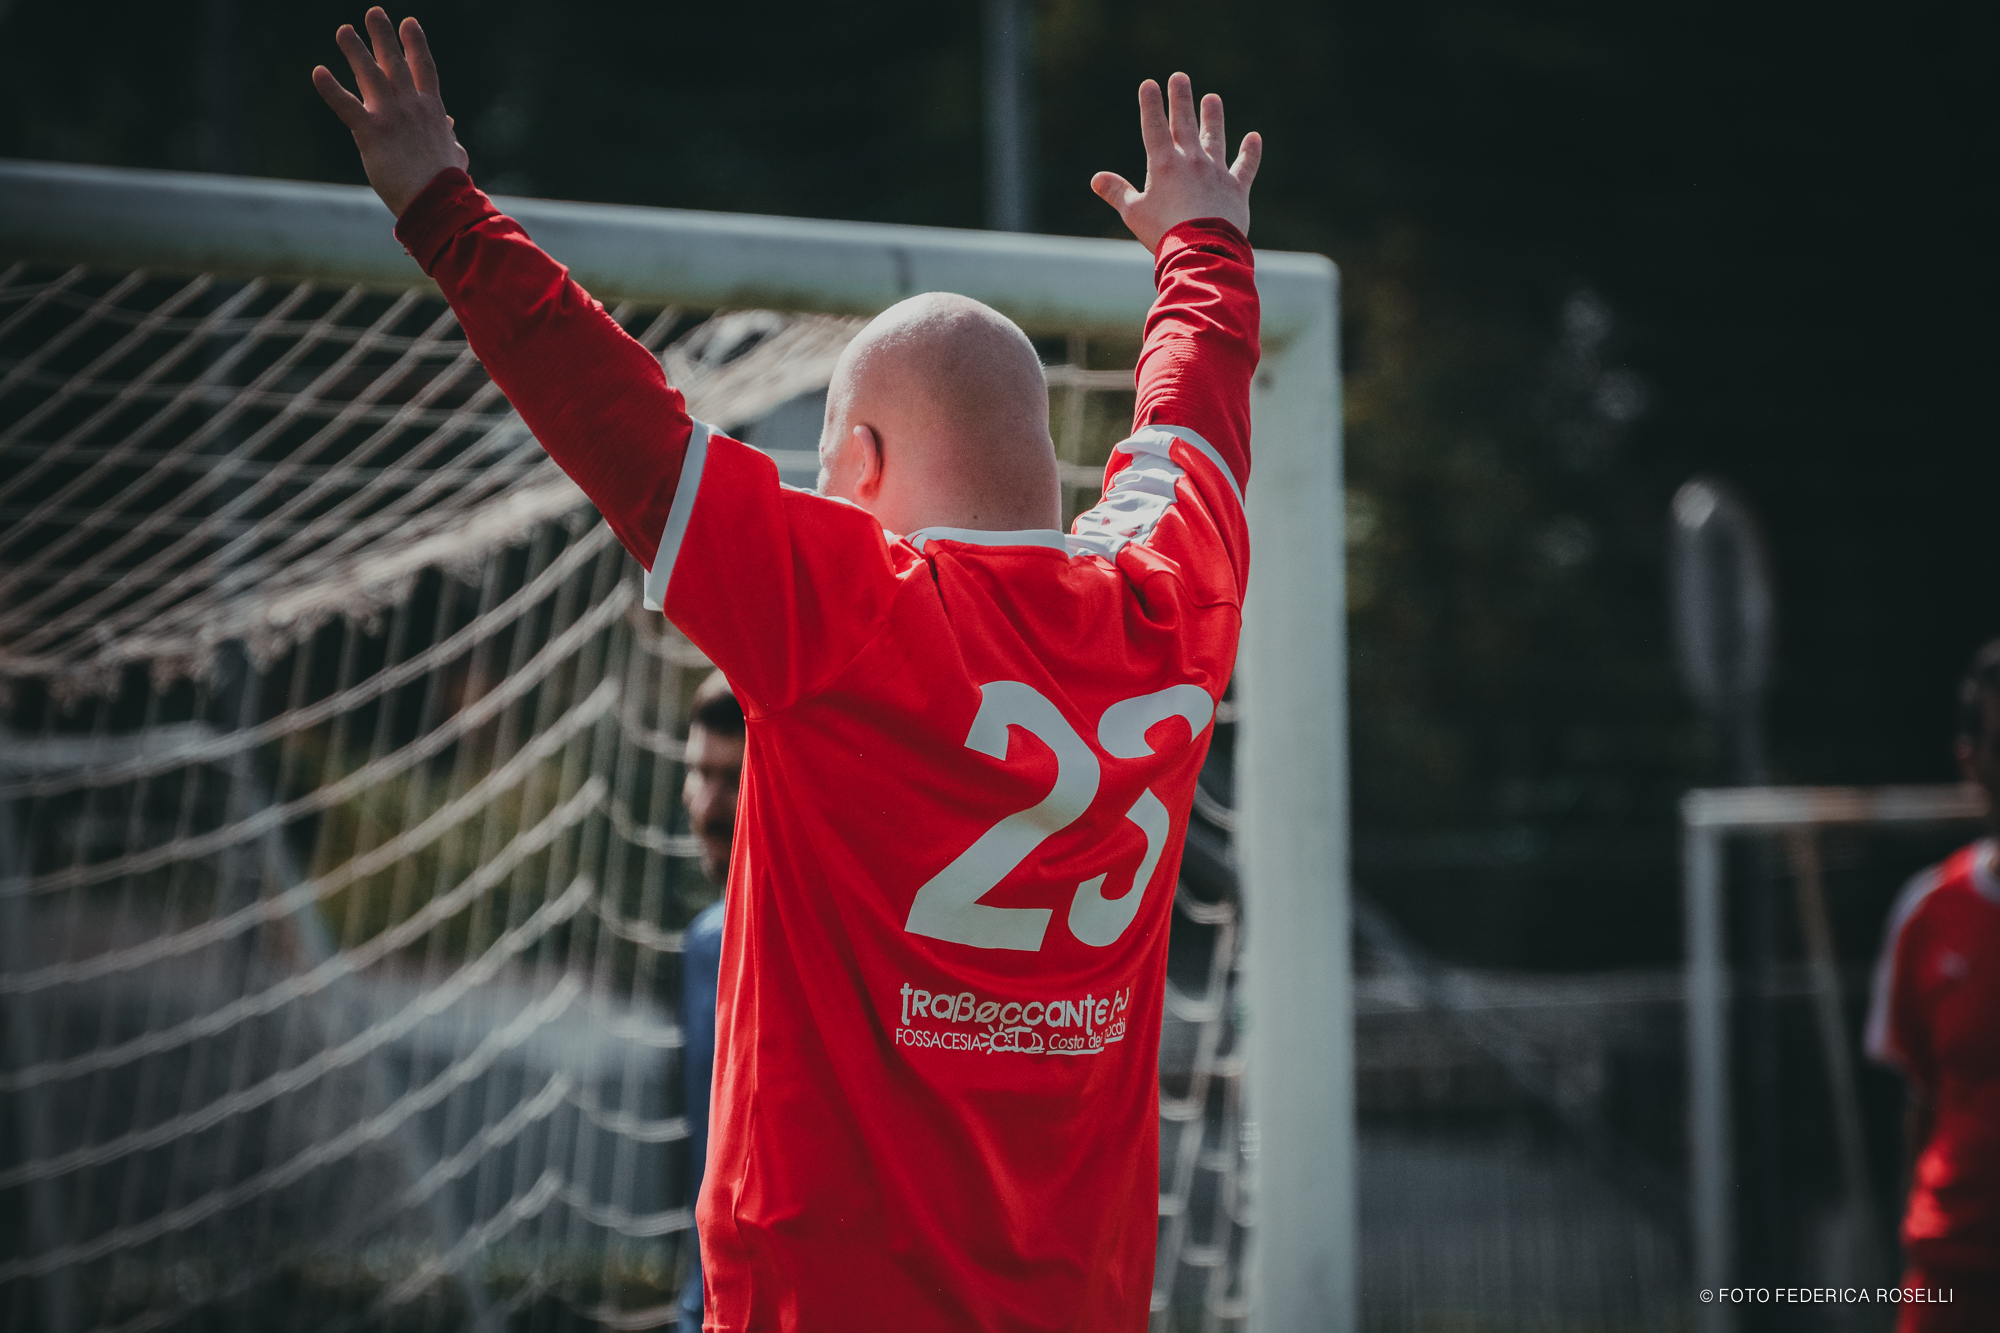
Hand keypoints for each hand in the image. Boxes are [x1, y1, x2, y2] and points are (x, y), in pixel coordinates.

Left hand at [312, 9, 468, 217]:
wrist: (437, 201)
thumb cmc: (446, 183)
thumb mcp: (453, 155)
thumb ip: (449, 137)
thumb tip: (449, 127)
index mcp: (432, 111)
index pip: (424, 69)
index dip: (416, 44)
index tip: (408, 22)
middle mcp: (412, 107)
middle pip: (395, 63)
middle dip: (383, 36)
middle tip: (373, 12)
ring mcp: (392, 116)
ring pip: (371, 75)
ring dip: (355, 50)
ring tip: (344, 30)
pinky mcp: (372, 132)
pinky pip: (347, 106)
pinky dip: (331, 88)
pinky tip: (318, 71)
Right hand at [1092, 74, 1260, 252]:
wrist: (1202, 249)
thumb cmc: (1163, 232)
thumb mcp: (1134, 213)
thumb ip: (1117, 192)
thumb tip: (1096, 178)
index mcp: (1163, 165)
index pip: (1153, 128)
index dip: (1150, 105)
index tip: (1149, 84)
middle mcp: (1191, 161)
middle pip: (1184, 124)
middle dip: (1181, 99)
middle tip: (1180, 77)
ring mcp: (1216, 172)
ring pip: (1214, 137)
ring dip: (1213, 117)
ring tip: (1213, 99)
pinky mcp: (1236, 188)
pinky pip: (1245, 166)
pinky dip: (1250, 153)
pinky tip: (1254, 138)